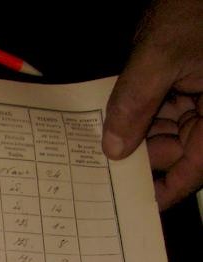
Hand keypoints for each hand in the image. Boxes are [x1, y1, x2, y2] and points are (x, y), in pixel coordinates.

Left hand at [102, 0, 202, 209]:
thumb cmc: (193, 7)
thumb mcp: (160, 56)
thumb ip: (136, 103)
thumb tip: (114, 147)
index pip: (196, 167)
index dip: (166, 189)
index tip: (135, 207)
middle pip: (178, 150)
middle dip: (141, 157)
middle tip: (101, 171)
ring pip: (167, 131)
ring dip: (136, 135)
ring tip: (101, 142)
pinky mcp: (191, 82)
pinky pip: (164, 108)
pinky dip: (140, 113)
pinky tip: (114, 119)